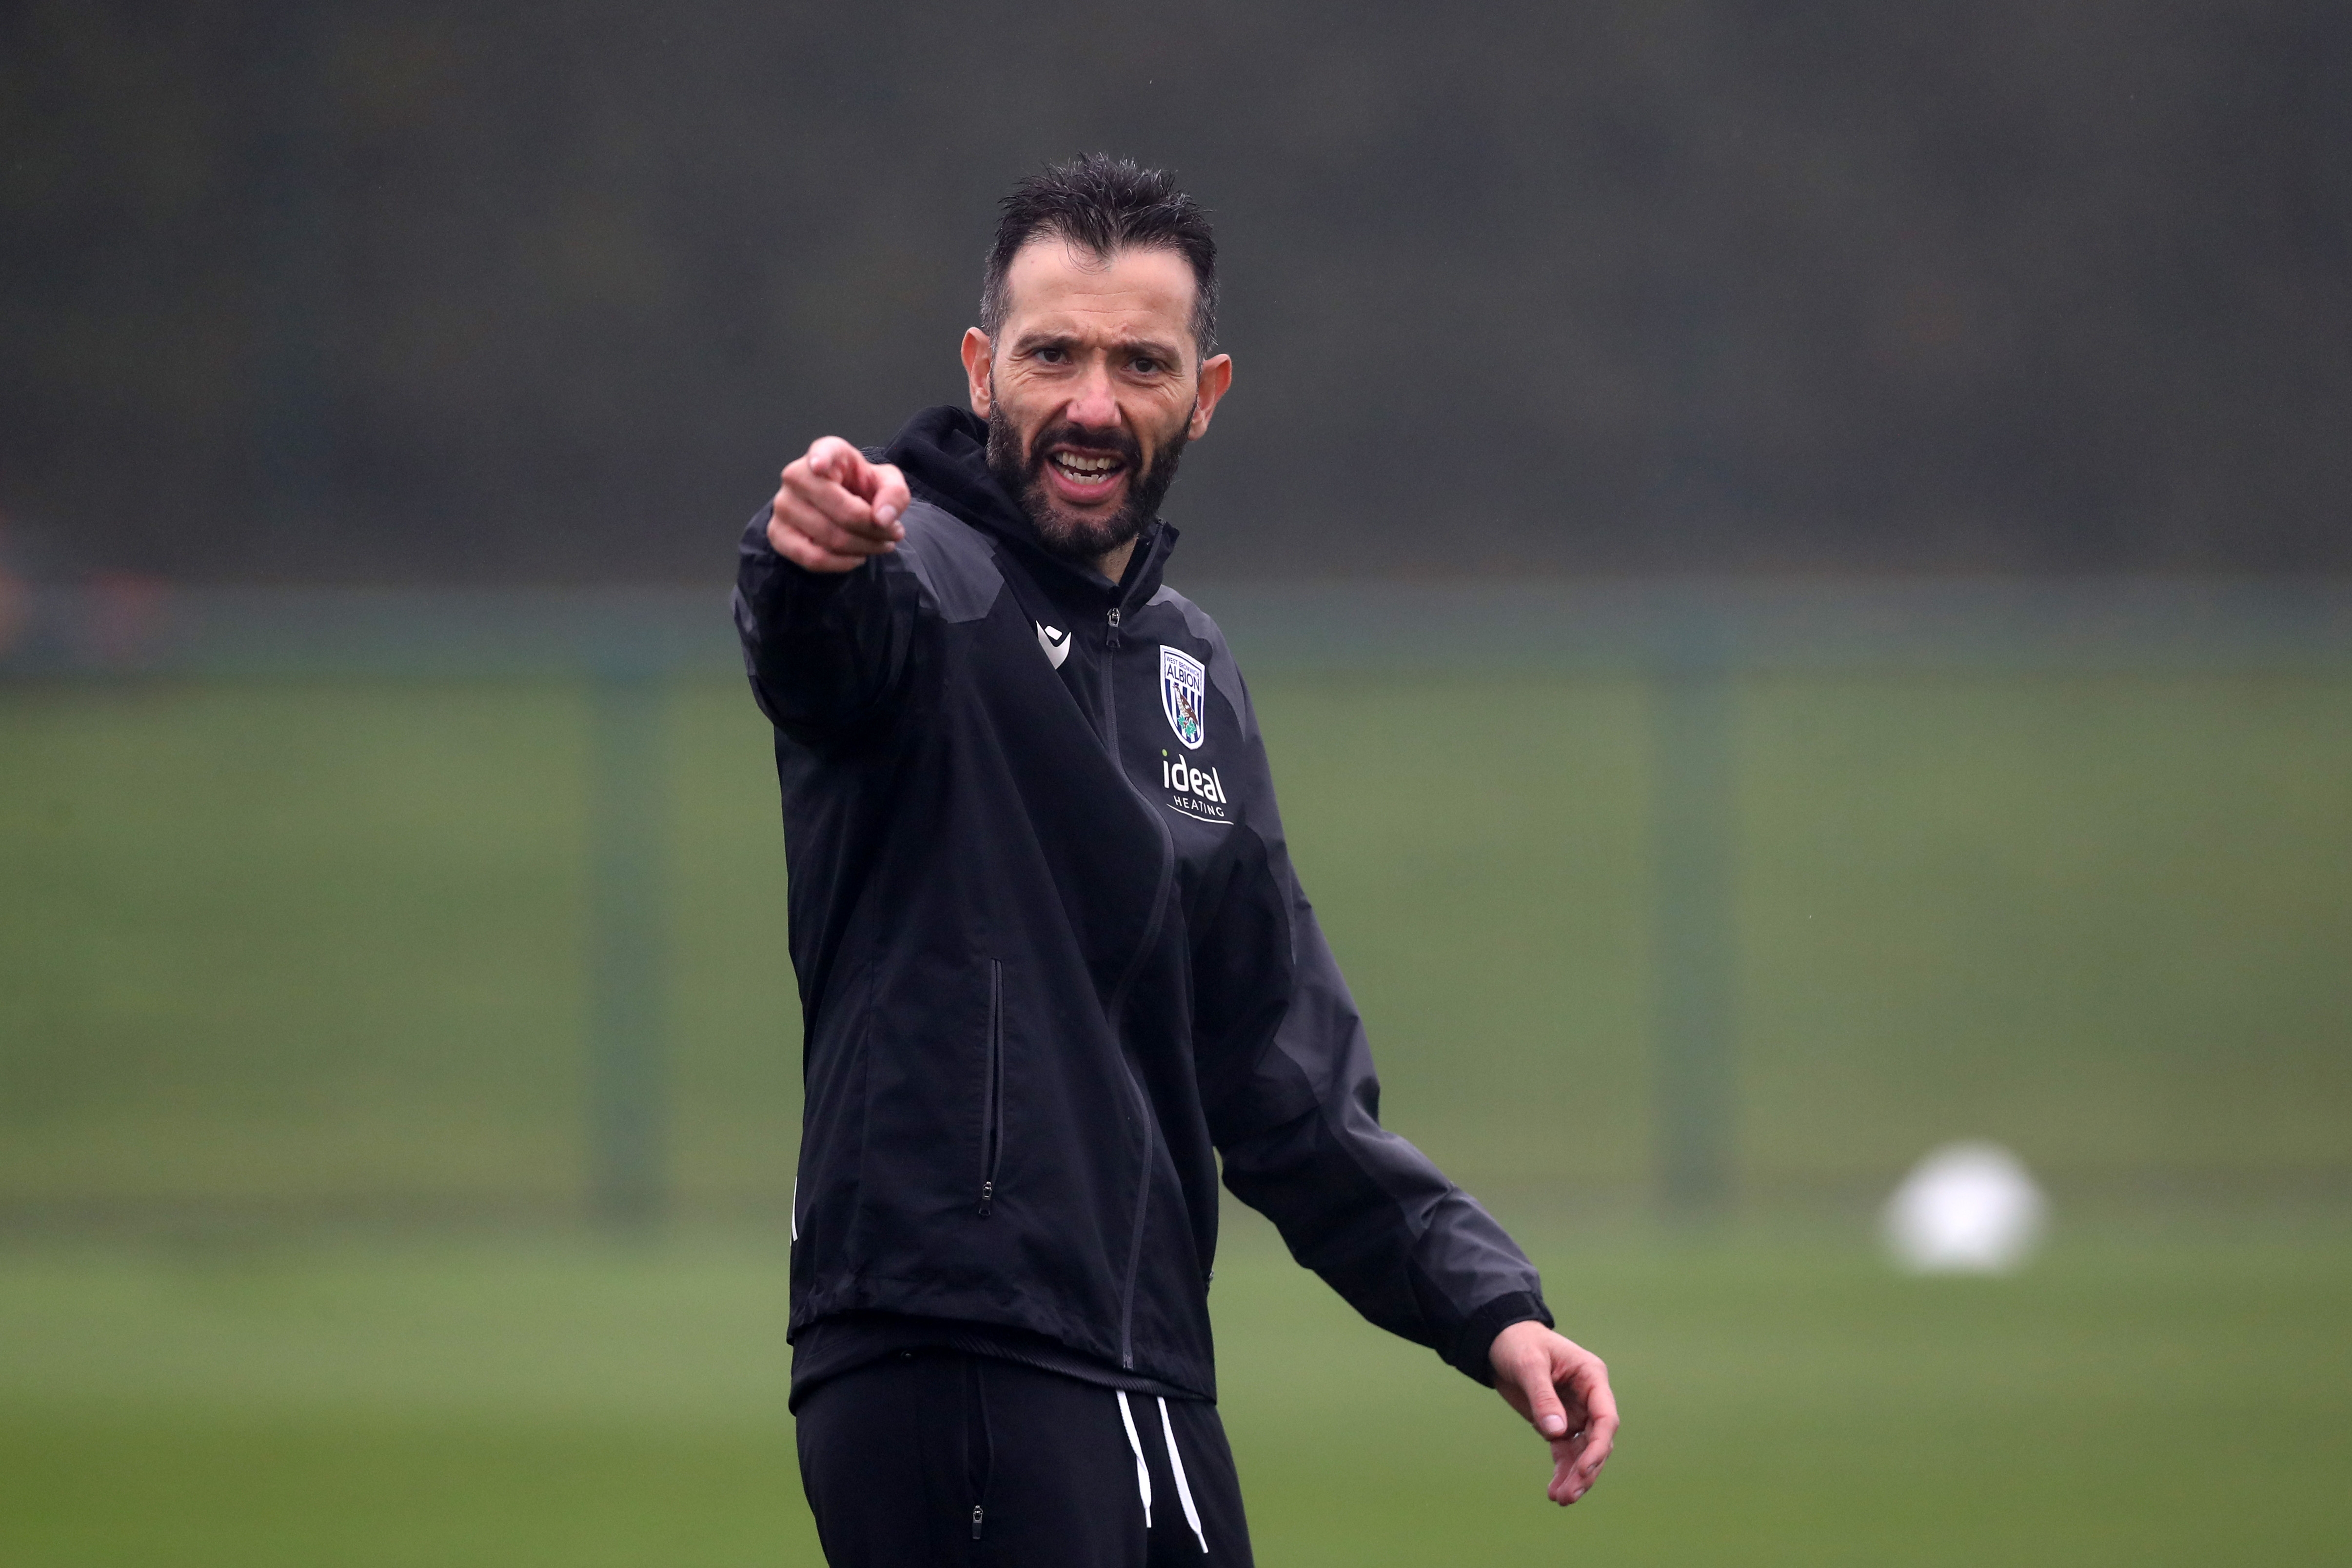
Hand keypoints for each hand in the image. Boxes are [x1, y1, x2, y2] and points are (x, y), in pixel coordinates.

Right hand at [766, 436, 910, 571]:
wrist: (842, 506)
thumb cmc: (862, 489)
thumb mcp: (888, 484)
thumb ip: (894, 494)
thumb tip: (882, 519)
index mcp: (827, 451)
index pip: (822, 452)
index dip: (820, 459)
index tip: (820, 466)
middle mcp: (796, 475)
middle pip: (842, 512)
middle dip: (874, 530)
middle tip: (894, 534)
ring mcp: (783, 505)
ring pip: (830, 538)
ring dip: (864, 548)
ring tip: (881, 545)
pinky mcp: (777, 533)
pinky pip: (812, 558)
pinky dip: (841, 564)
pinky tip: (858, 557)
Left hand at [1489, 1320, 1617, 1505]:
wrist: (1498, 1340)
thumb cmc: (1518, 1343)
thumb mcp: (1529, 1365)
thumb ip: (1543, 1397)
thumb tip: (1557, 1432)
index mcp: (1591, 1377)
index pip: (1605, 1417)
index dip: (1598, 1446)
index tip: (1584, 1469)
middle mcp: (1589, 1398)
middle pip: (1597, 1441)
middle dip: (1586, 1469)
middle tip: (1569, 1494)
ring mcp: (1575, 1412)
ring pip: (1582, 1452)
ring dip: (1574, 1477)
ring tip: (1559, 1499)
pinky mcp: (1558, 1423)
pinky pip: (1565, 1452)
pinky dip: (1561, 1471)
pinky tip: (1553, 1491)